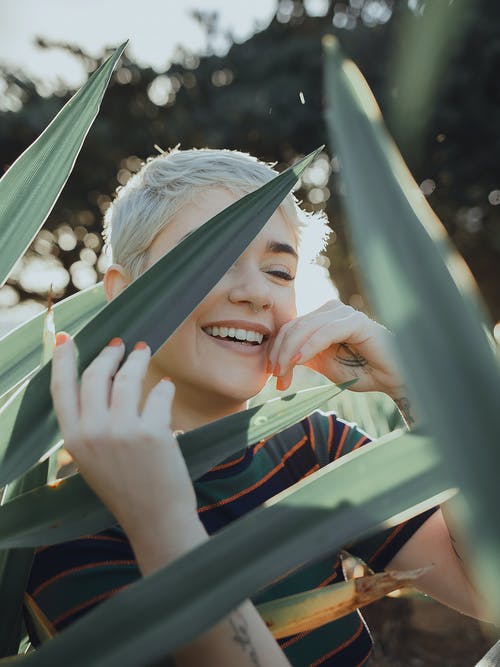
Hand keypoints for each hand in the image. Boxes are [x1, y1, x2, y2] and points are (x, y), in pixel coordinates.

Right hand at [50, 334, 199, 543]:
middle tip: (120, 344)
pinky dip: (162, 387)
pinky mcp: (152, 432)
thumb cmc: (126, 488)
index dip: (63, 359)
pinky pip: (157, 394)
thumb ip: (90, 425)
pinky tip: (164, 385)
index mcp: (73, 440)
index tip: (65, 338)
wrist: (155, 519)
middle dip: (108, 354)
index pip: (61, 388)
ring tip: (142, 352)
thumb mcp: (93, 459)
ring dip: (136, 360)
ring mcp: (122, 432)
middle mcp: (93, 433)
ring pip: (127, 378)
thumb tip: (99, 382)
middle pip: (95, 376)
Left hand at [267, 300, 403, 395]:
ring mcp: (343, 313)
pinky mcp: (355, 321)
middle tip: (275, 377)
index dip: (276, 350)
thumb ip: (302, 357)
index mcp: (320, 318)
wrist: (392, 378)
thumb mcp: (323, 364)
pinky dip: (308, 347)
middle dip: (279, 352)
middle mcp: (330, 311)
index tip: (272, 375)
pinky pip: (324, 332)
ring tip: (283, 372)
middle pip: (293, 326)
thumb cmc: (361, 371)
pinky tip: (298, 360)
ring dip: (289, 352)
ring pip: (305, 328)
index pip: (289, 328)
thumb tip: (275, 362)